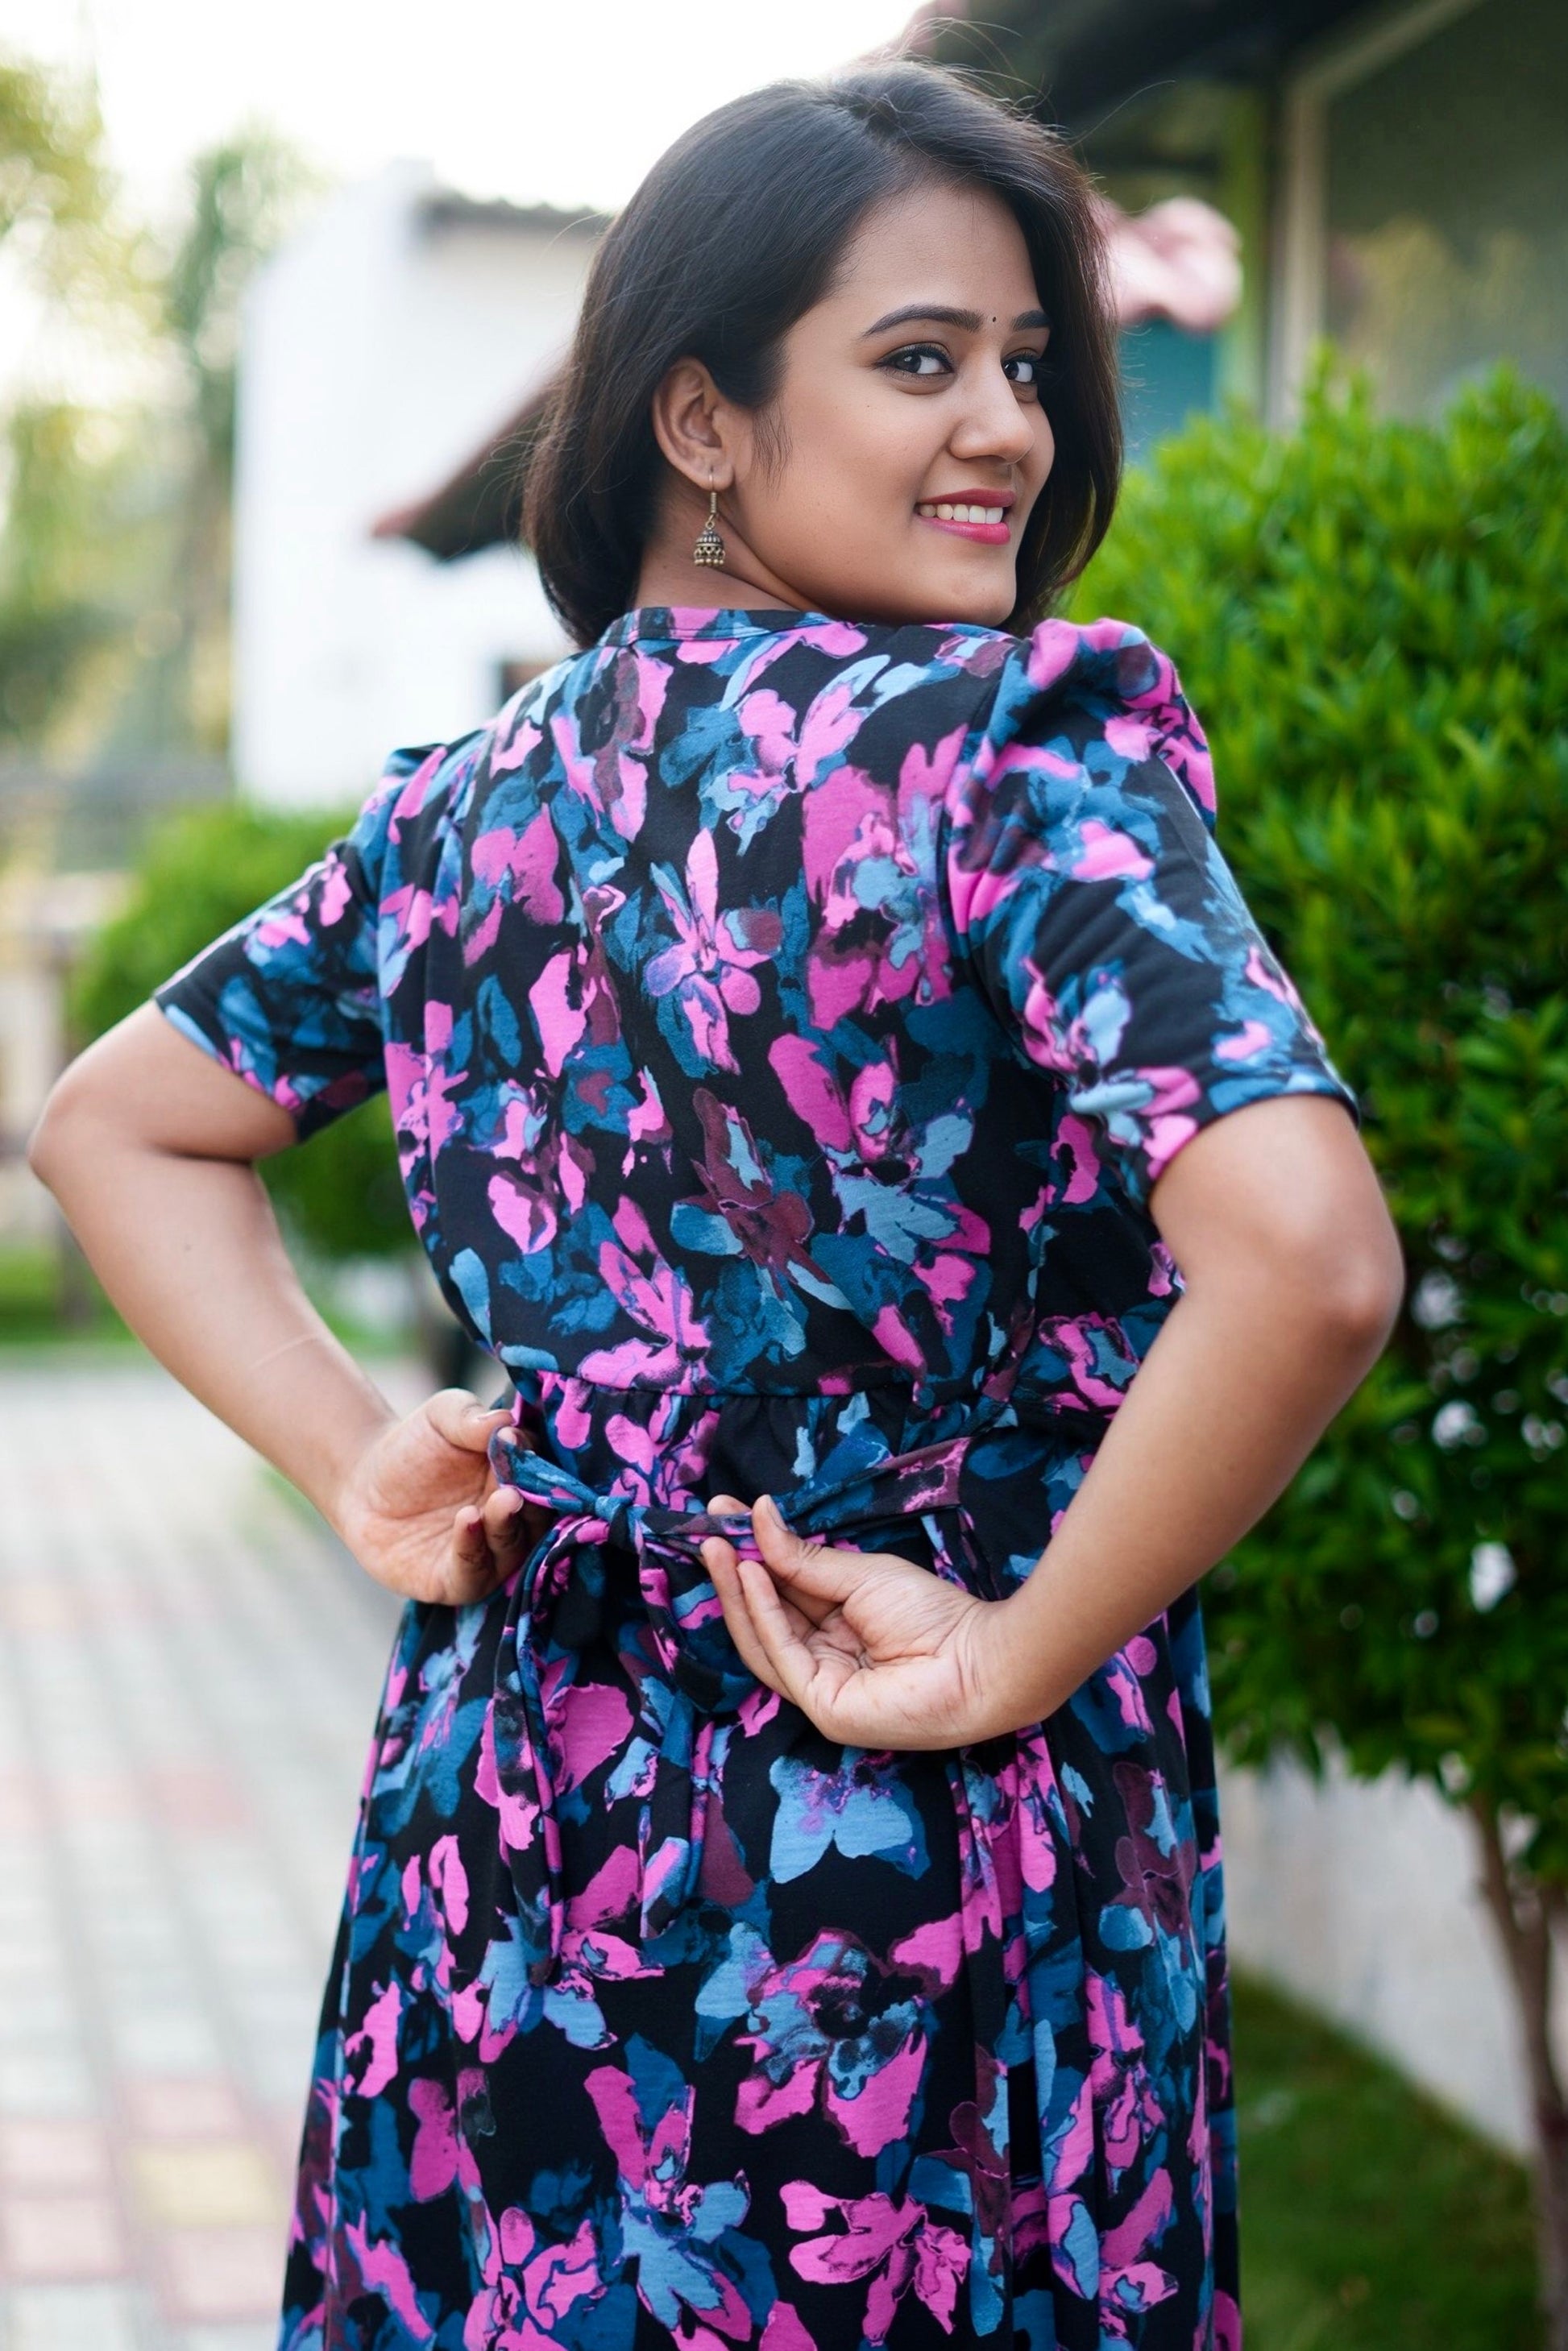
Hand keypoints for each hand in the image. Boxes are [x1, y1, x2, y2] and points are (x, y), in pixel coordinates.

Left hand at [332, 1389, 554, 1605]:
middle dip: (535, 1502)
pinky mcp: (455, 1580)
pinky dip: (475, 1549)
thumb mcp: (442, 1417)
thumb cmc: (413, 1445)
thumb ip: (471, 1417)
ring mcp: (487, 1554)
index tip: (516, 1441)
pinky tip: (468, 1520)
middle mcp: (512, 1521)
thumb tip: (505, 1424)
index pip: (544, 1475)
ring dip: (509, 1527)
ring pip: (513, 1550)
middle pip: (539, 1517)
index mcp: (518, 1480)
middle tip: (520, 1485)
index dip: (535, 1461)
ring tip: (501, 1501)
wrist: (361, 1481)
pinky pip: (474, 1573)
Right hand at [700, 1494, 1015, 1750]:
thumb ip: (805, 1559)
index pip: (784, 1592)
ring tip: (717, 1546)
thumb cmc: (933, 1614)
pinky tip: (750, 1575)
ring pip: (763, 1638)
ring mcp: (821, 1686)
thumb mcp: (861, 1575)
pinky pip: (781, 1656)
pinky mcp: (822, 1707)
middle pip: (765, 1616)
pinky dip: (761, 1615)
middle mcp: (824, 1657)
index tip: (727, 1513)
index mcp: (838, 1627)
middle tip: (707, 1529)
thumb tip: (758, 1519)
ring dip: (737, 1592)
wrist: (979, 1659)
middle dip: (734, 1573)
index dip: (754, 1556)